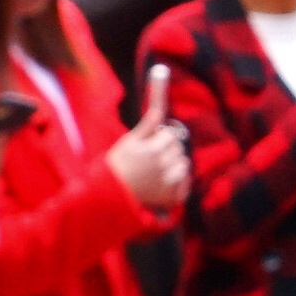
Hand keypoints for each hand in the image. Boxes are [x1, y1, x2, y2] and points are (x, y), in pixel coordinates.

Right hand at [114, 64, 190, 212]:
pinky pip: (186, 184)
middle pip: (178, 149)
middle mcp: (164, 168)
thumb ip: (149, 121)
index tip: (146, 148)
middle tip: (147, 162)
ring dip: (173, 167)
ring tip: (154, 173)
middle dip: (166, 152)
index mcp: (153, 151)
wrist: (109, 197)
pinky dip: (178, 184)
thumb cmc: (118, 165)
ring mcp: (170, 185)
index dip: (158, 140)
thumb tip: (159, 96)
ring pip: (184, 166)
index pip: (169, 136)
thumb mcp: (130, 140)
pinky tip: (161, 185)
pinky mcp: (173, 199)